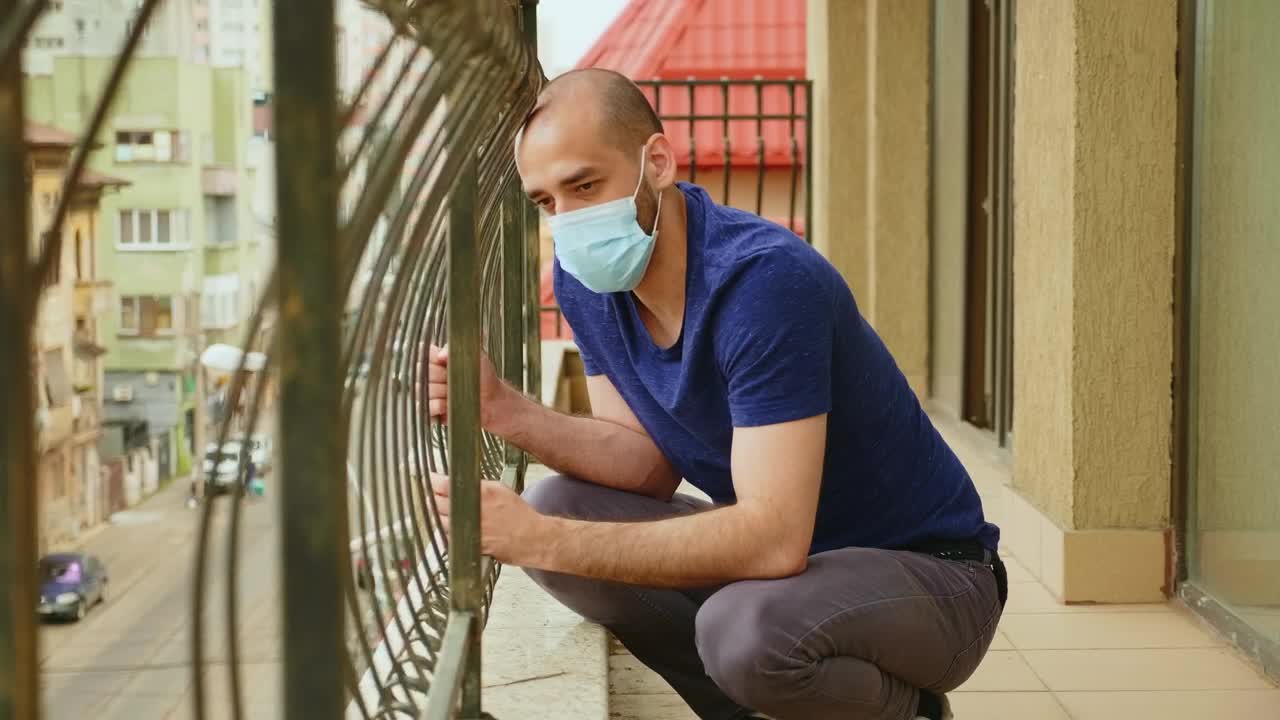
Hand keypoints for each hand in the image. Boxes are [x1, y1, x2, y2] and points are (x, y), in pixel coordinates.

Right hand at [426, 344, 508, 429]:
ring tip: (456, 393)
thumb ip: (458, 350)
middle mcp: (429, 374)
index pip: (423, 353)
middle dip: (441, 377)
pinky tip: (448, 404)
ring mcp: (428, 392)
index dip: (434, 359)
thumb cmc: (484, 378)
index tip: (446, 363)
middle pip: (422, 372)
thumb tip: (441, 355)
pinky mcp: (430, 409)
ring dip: (442, 392)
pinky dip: (437, 406)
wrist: (492, 401)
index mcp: (437, 358)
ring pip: (424, 390)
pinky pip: (425, 406)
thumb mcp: (476, 357)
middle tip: (456, 379)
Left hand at [429, 473, 546, 566]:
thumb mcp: (499, 489)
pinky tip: (451, 526)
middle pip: (435, 502)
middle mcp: (472, 510)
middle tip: (430, 494)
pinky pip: (448, 536)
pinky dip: (446, 530)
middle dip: (430, 497)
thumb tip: (457, 482)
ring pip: (439, 521)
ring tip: (440, 510)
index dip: (431, 481)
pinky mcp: (468, 545)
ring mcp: (468, 529)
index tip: (427, 479)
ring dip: (436, 515)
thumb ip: (477, 486)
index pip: (444, 484)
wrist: (531, 537)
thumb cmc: (517, 513)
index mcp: (480, 492)